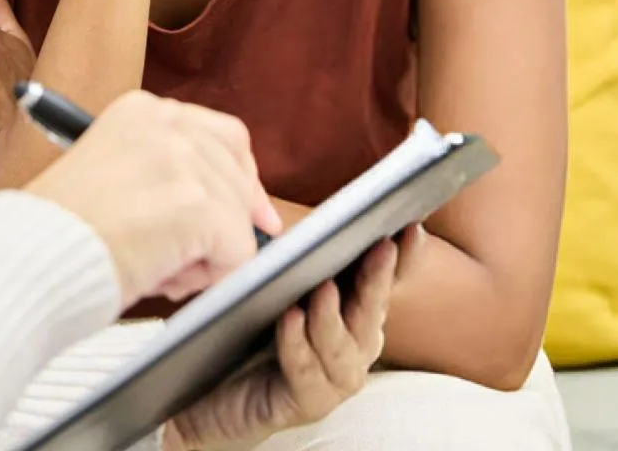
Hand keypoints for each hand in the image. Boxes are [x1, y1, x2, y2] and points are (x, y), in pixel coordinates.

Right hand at [25, 91, 282, 307]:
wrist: (29, 257)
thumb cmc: (61, 233)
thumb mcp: (113, 176)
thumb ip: (170, 176)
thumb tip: (250, 210)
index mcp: (142, 111)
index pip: (222, 136)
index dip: (239, 180)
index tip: (249, 214)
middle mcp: (166, 124)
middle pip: (238, 174)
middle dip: (230, 222)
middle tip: (194, 260)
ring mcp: (183, 161)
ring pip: (240, 219)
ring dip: (208, 256)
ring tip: (157, 268)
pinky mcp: (197, 205)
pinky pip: (239, 253)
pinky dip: (212, 277)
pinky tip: (165, 278)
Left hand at [164, 233, 403, 449]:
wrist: (206, 393)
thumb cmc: (242, 331)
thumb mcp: (268, 283)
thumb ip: (292, 256)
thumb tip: (298, 214)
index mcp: (352, 309)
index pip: (384, 280)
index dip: (403, 257)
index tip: (410, 226)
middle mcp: (354, 344)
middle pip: (371, 309)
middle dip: (377, 278)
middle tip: (379, 247)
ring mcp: (334, 377)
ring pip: (344, 347)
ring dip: (333, 316)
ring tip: (322, 288)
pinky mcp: (306, 403)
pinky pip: (308, 373)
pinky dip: (298, 346)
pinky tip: (289, 320)